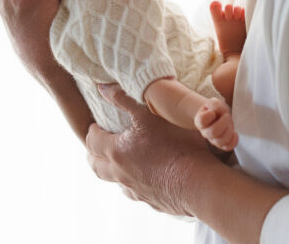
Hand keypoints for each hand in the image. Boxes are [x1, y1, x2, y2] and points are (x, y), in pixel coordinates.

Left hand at [87, 83, 220, 215]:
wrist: (197, 183)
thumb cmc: (175, 145)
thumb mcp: (147, 115)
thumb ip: (123, 100)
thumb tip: (102, 88)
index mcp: (117, 151)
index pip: (93, 141)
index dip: (91, 131)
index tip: (94, 125)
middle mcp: (121, 174)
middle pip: (96, 165)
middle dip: (92, 153)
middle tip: (95, 145)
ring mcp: (135, 190)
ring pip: (114, 181)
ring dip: (109, 170)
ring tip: (116, 162)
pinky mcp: (150, 201)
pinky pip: (133, 193)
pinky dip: (130, 183)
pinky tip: (140, 179)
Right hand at [195, 98, 237, 150]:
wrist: (218, 116)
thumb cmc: (215, 110)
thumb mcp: (214, 102)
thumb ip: (215, 105)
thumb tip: (218, 111)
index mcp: (200, 121)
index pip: (202, 120)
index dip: (210, 115)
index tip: (213, 112)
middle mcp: (205, 133)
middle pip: (212, 132)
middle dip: (223, 122)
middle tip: (226, 116)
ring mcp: (213, 140)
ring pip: (220, 141)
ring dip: (229, 130)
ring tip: (229, 124)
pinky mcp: (222, 145)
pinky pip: (228, 146)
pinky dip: (234, 140)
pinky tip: (234, 133)